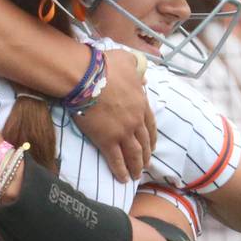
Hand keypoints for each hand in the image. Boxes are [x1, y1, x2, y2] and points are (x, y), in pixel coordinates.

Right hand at [72, 49, 155, 181]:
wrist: (87, 77)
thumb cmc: (105, 66)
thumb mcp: (128, 61)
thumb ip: (137, 68)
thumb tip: (142, 75)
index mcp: (141, 103)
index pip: (151, 125)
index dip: (152, 138)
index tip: (153, 147)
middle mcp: (135, 121)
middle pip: (144, 142)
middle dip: (146, 155)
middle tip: (146, 165)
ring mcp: (122, 132)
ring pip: (133, 154)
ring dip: (136, 166)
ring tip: (136, 176)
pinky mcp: (106, 140)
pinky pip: (116, 160)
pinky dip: (121, 171)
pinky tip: (123, 179)